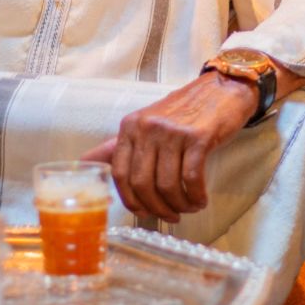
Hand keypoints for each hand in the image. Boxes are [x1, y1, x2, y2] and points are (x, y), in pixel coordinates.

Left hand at [81, 72, 257, 221]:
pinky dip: (195, 196)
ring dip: (178, 205)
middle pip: (142, 183)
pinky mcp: (198, 137)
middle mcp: (147, 127)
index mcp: (130, 126)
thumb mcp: (146, 124)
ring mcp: (172, 132)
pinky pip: (191, 178)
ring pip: (167, 184)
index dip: (130, 200)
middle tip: (170, 216)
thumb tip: (83, 164)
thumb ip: (117, 146)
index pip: (119, 173)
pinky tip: (200, 200)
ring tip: (188, 207)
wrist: (222, 88)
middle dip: (156, 208)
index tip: (144, 212)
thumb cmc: (183, 112)